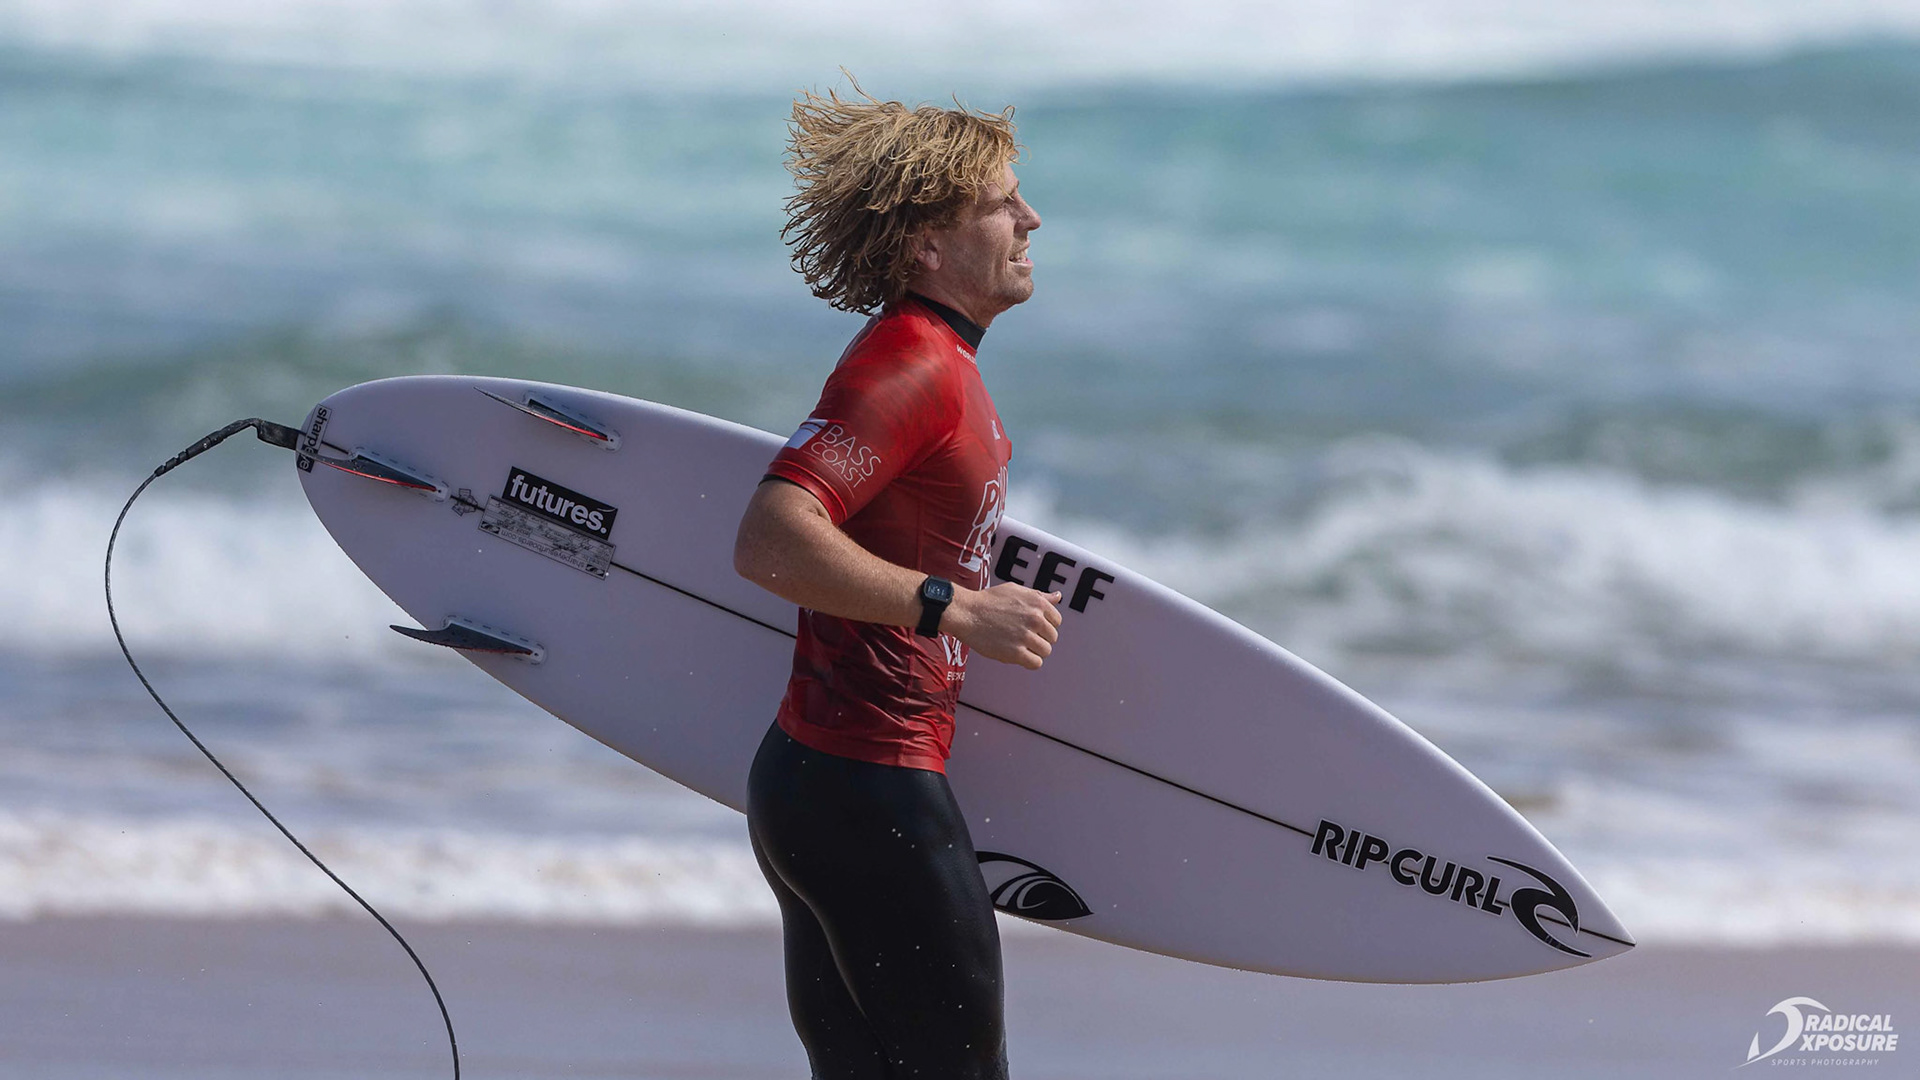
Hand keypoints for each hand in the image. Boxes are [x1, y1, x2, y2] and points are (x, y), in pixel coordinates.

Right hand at [946, 582, 1062, 669]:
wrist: (967, 613)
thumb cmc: (989, 601)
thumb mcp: (1016, 590)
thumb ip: (1039, 596)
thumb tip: (1058, 596)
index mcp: (1037, 603)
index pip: (1056, 621)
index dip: (1045, 625)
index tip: (1032, 627)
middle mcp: (1035, 619)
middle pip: (1052, 637)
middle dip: (1040, 638)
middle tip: (1022, 637)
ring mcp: (1026, 636)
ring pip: (1045, 651)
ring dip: (1034, 651)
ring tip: (1019, 646)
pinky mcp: (1016, 653)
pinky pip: (1036, 663)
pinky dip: (1029, 662)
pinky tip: (1019, 655)